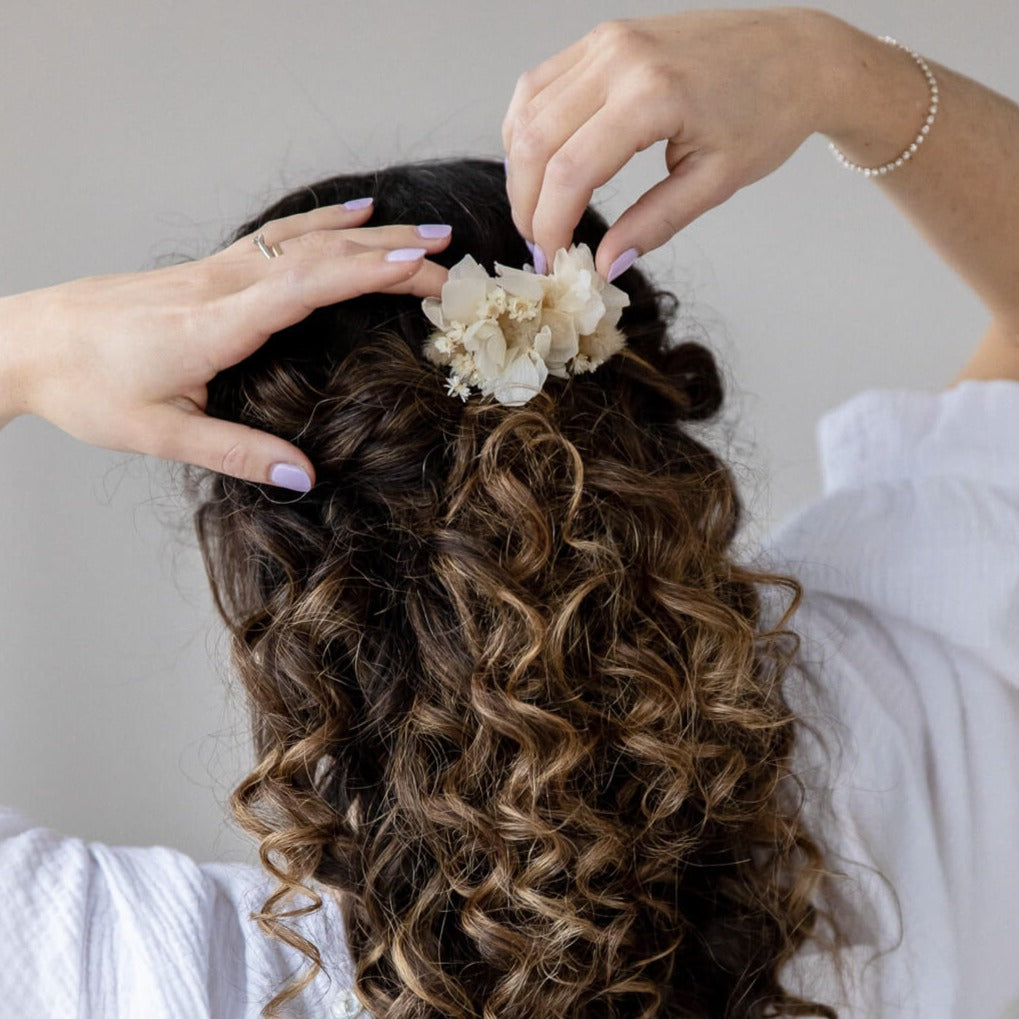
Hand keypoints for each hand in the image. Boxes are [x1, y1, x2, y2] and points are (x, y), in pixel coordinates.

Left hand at [1, 202, 450, 490]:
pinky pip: (281, 236)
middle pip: (319, 254)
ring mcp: (216, 270)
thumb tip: (304, 478)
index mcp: (215, 325)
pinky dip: (326, 223)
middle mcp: (221, 286)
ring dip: (369, 232)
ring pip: (304, 238)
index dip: (367, 273)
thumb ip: (237, 454)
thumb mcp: (160, 435)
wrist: (28, 341)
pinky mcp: (211, 269)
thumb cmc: (86, 388)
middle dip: (391, 252)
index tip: (423, 266)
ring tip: (424, 230)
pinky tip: (353, 215)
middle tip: (450, 260)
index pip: (306, 286)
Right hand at [502, 8, 833, 278]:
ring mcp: (605, 41)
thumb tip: (605, 265)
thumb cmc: (767, 115)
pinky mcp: (602, 38)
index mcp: (653, 95)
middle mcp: (619, 58)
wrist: (797, 55)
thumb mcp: (715, 183)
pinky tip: (541, 166)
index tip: (555, 259)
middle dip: (528, 204)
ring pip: (527, 112)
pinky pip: (539, 86)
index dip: (551, 224)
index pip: (570, 171)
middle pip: (536, 142)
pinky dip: (528, 131)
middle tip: (541, 244)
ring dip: (521, 170)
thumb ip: (654, 224)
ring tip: (540, 211)